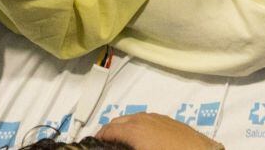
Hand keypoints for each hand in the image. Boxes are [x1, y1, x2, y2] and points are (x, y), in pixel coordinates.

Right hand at [96, 112, 223, 149]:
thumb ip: (124, 148)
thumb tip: (116, 147)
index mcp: (135, 129)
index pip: (107, 130)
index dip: (98, 138)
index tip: (94, 144)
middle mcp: (145, 119)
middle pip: (119, 121)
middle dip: (110, 131)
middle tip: (106, 143)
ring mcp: (159, 118)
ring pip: (134, 118)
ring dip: (124, 127)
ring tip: (122, 141)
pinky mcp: (170, 121)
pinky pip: (148, 119)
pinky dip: (139, 126)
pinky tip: (142, 138)